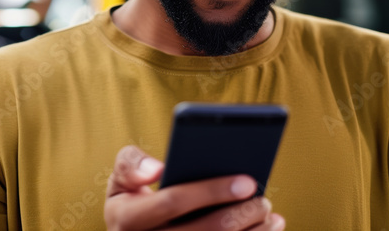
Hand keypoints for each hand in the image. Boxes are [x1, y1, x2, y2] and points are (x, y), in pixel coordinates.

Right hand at [105, 145, 285, 230]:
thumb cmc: (132, 203)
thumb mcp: (120, 182)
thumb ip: (130, 165)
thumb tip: (157, 169)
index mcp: (126, 220)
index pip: (172, 202)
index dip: (211, 190)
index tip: (247, 181)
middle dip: (241, 214)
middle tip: (263, 199)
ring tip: (268, 214)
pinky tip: (267, 230)